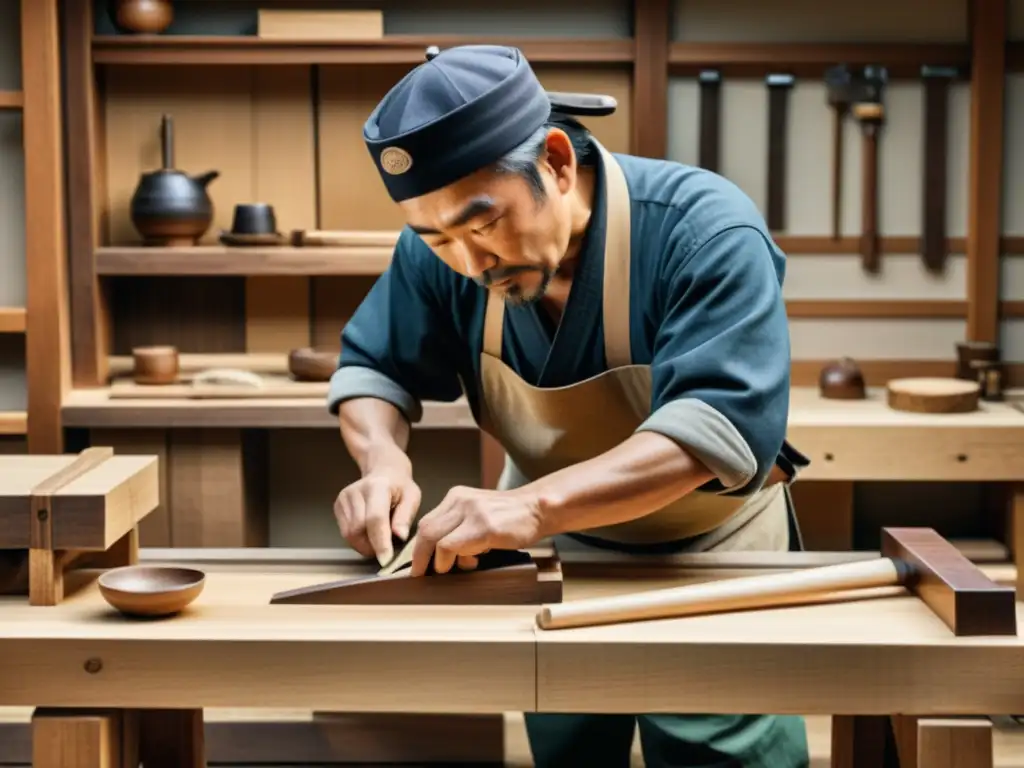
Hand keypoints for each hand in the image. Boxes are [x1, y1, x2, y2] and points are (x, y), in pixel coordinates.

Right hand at [334, 469, 421, 565]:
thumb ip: (405, 517)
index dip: (380, 541)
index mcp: (377, 486)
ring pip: (349, 534)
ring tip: (379, 539)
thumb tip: (399, 536)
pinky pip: (345, 532)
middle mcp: (356, 491)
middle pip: (358, 530)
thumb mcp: (412, 497)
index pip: (375, 518)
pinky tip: (369, 532)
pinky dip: (357, 539)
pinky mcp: (338, 505)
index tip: (386, 560)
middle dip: (372, 546)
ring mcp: (344, 498)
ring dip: (364, 544)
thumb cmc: (400, 487)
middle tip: (386, 548)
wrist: (383, 471)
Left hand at [409, 486, 544, 576]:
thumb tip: (439, 556)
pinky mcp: (483, 526)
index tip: (419, 566)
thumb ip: (460, 528)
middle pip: (425, 530)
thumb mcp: (479, 515)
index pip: (427, 522)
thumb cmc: (512, 518)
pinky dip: (450, 560)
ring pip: (432, 538)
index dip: (420, 547)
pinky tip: (469, 563)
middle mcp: (460, 500)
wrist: (539, 507)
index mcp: (457, 497)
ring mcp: (471, 512)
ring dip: (437, 561)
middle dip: (420, 557)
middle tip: (422, 575)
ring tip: (454, 568)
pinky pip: (450, 546)